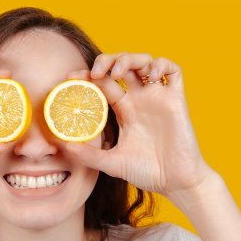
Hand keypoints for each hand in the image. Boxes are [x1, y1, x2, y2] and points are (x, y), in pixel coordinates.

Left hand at [63, 52, 216, 199]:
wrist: (175, 182)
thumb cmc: (146, 172)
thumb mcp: (112, 164)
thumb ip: (90, 155)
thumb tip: (64, 146)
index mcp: (123, 110)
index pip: (103, 83)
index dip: (87, 75)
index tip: (70, 77)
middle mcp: (139, 99)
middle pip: (122, 65)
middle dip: (107, 60)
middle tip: (95, 72)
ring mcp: (158, 97)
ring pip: (144, 61)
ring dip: (130, 58)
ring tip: (118, 71)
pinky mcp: (176, 99)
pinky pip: (173, 71)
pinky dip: (160, 65)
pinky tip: (149, 75)